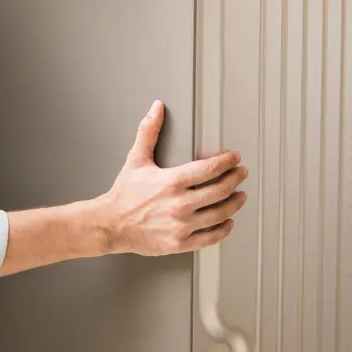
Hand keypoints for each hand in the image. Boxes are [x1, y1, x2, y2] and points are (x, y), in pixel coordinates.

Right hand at [94, 100, 247, 255]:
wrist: (110, 224)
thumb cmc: (124, 195)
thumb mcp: (136, 159)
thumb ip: (149, 132)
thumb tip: (156, 109)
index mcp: (171, 182)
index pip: (209, 169)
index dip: (227, 161)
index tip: (234, 158)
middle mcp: (179, 204)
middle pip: (220, 190)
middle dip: (235, 179)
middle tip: (241, 173)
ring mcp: (181, 225)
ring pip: (219, 214)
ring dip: (234, 203)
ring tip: (240, 196)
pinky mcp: (180, 243)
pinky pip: (210, 237)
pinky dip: (223, 229)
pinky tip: (227, 223)